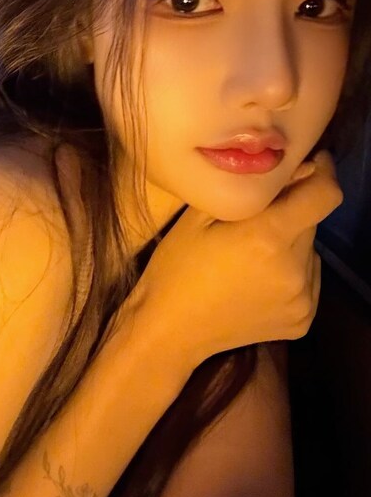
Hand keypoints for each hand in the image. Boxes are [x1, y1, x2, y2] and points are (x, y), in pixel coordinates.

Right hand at [133, 150, 342, 369]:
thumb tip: (293, 171)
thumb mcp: (201, 216)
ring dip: (291, 243)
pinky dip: (291, 271)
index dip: (322, 174)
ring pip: (310, 250)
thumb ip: (248, 189)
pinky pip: (308, 278)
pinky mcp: (303, 320)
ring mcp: (302, 299)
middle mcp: (294, 268)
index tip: (308, 167)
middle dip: (292, 211)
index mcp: (267, 236)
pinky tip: (258, 280)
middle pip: (313, 221)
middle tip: (258, 219)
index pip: (325, 195)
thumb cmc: (177, 266)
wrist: (171, 329)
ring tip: (253, 256)